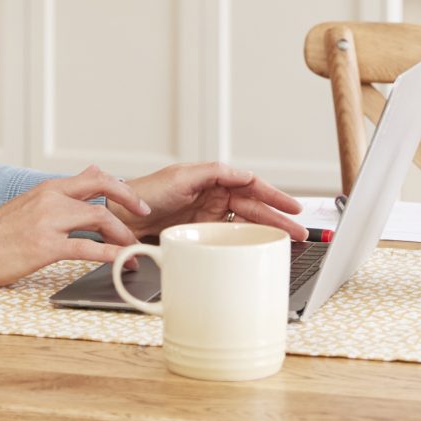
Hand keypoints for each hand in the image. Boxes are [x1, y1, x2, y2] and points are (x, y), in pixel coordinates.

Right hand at [0, 166, 149, 287]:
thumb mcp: (30, 204)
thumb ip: (61, 194)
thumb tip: (90, 176)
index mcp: (48, 188)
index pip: (94, 176)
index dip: (121, 186)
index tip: (136, 201)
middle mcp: (51, 199)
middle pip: (103, 189)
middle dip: (130, 202)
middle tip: (145, 216)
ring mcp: (48, 221)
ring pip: (99, 218)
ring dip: (123, 235)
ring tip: (134, 250)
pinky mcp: (45, 246)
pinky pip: (87, 248)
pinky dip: (110, 255)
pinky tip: (122, 262)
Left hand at [109, 162, 306, 241]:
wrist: (121, 217)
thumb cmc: (146, 192)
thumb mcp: (181, 177)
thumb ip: (214, 173)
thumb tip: (244, 174)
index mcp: (212, 177)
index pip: (251, 185)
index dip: (274, 196)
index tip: (293, 207)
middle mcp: (214, 194)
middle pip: (254, 206)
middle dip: (278, 218)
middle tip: (299, 231)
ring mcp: (209, 214)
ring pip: (246, 222)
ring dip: (266, 230)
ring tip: (288, 241)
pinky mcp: (202, 231)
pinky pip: (230, 235)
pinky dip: (247, 240)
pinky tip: (259, 247)